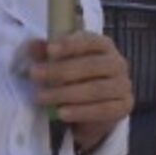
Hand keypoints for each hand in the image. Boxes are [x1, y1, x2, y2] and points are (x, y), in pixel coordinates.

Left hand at [30, 31, 134, 151]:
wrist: (91, 108)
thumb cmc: (75, 77)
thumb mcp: (58, 62)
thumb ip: (46, 54)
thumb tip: (32, 46)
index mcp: (104, 46)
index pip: (91, 41)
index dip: (70, 44)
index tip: (50, 50)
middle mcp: (118, 63)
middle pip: (92, 66)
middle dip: (61, 70)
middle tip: (35, 75)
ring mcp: (123, 85)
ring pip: (96, 89)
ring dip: (66, 93)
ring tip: (42, 98)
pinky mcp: (123, 106)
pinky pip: (103, 110)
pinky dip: (81, 112)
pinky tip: (61, 113)